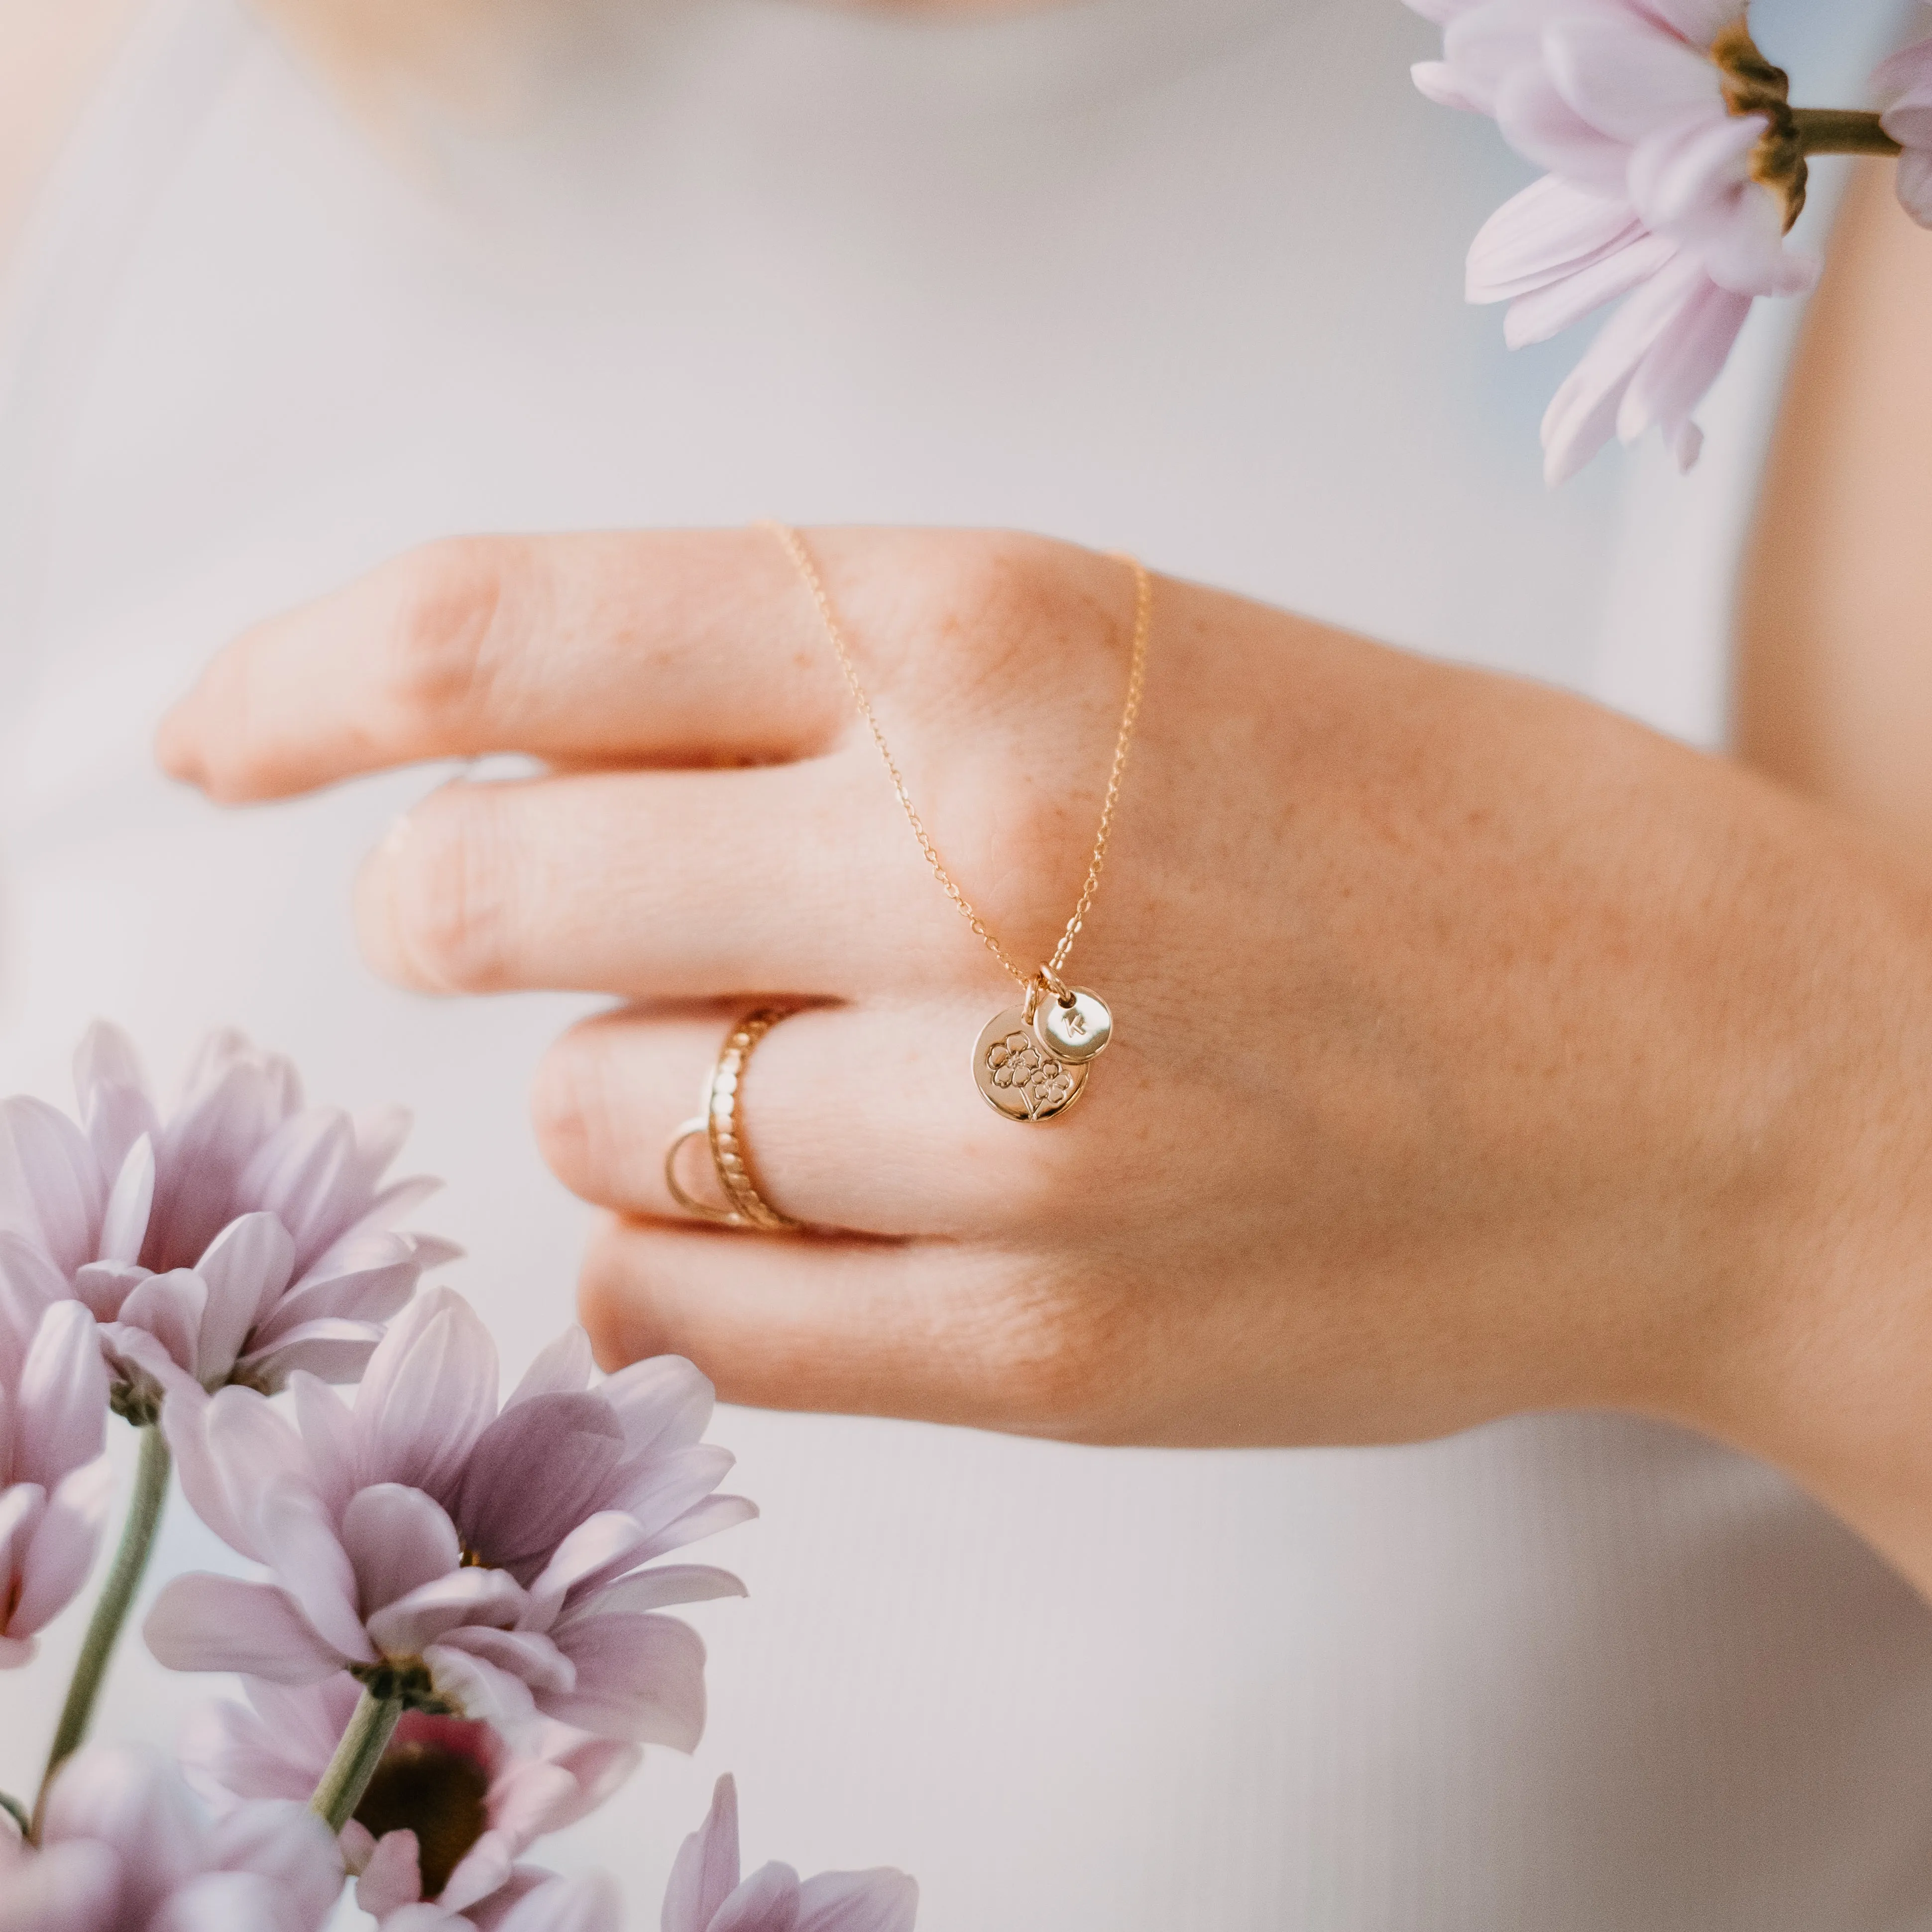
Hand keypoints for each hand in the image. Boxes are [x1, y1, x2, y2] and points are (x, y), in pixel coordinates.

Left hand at [156, 528, 1931, 1589]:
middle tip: (575, 918)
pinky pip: (690, 1315)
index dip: (307, 676)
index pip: (513, 633)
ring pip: (597, 1129)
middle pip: (487, 900)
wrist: (1711, 1066)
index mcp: (999, 629)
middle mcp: (980, 864)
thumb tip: (520, 774)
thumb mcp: (1130, 652)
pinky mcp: (1049, 1348)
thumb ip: (821, 697)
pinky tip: (804, 1218)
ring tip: (824, 1072)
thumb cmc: (1430, 836)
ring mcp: (1014, 1134)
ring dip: (646, 1097)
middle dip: (475, 905)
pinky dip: (687, 1265)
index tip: (220, 731)